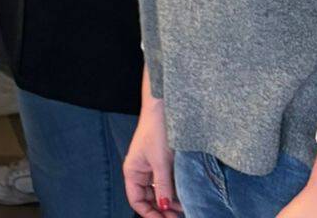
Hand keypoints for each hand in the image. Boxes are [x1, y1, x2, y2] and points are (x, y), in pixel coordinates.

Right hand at [123, 98, 178, 217]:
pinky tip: (183, 198)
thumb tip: (164, 208)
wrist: (164, 109)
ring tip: (183, 210)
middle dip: (161, 210)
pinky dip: (173, 192)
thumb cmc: (157, 131)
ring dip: (169, 203)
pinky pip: (166, 184)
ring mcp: (152, 168)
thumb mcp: (160, 162)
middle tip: (178, 217)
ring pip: (158, 193)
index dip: (149, 214)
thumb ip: (162, 187)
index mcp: (132, 171)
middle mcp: (140, 171)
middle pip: (147, 199)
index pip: (136, 201)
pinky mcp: (162, 163)